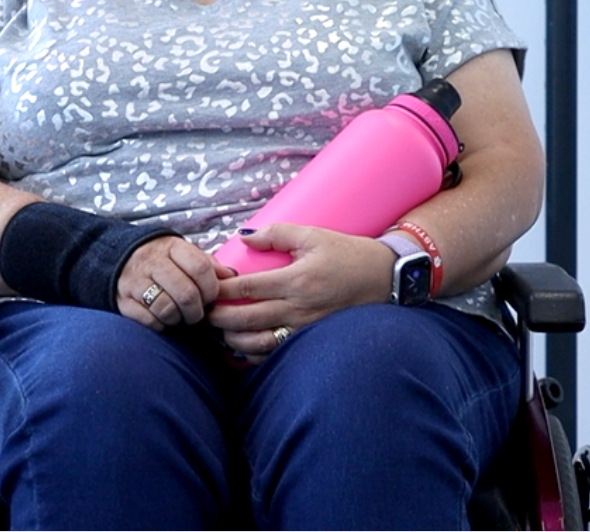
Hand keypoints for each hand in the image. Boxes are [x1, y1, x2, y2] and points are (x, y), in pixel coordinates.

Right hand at [116, 235, 232, 330]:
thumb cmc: (161, 259)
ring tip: (180, 315)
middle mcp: (152, 262)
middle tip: (197, 312)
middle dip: (197, 310)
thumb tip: (232, 277)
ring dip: (179, 318)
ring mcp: (135, 281)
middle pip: (186, 293)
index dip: (211, 288)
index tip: (211, 297)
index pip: (201, 268)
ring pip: (167, 309)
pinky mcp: (123, 301)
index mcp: (172, 247)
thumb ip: (208, 265)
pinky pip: (149, 321)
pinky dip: (161, 325)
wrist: (120, 258)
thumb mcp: (184, 253)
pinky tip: (163, 319)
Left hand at [208, 224, 393, 361]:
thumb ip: (276, 234)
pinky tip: (243, 346)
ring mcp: (306, 329)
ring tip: (220, 329)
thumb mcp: (313, 235)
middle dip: (219, 318)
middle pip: (247, 320)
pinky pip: (278, 354)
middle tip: (203, 311)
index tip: (208, 285)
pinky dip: (255, 354)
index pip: (248, 288)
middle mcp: (299, 308)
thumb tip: (243, 238)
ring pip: (259, 343)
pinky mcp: (312, 340)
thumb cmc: (348, 254)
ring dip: (233, 339)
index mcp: (297, 280)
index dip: (222, 289)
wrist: (386, 279)